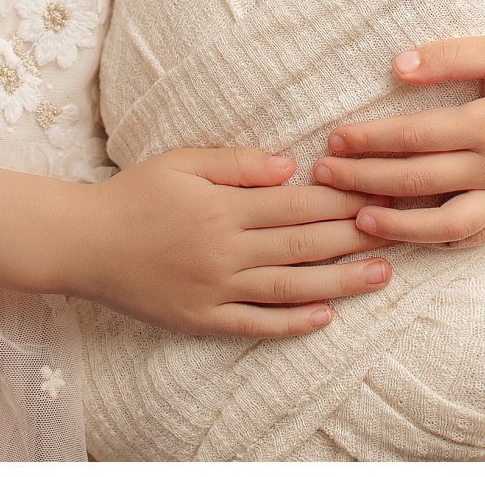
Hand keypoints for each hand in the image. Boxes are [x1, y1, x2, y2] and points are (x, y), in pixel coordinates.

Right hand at [62, 146, 389, 337]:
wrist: (82, 243)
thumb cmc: (134, 194)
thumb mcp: (182, 162)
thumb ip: (236, 163)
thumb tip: (289, 164)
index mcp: (223, 207)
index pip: (298, 202)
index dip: (343, 196)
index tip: (381, 190)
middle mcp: (225, 251)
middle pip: (303, 244)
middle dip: (355, 235)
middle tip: (402, 228)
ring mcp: (215, 289)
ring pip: (289, 288)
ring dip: (339, 283)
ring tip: (381, 275)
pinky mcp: (201, 319)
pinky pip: (254, 324)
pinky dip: (291, 324)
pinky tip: (324, 318)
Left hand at [310, 34, 484, 248]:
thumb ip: (451, 57)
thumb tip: (395, 67)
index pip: (414, 138)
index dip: (369, 140)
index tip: (333, 139)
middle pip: (418, 181)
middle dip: (365, 181)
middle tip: (324, 180)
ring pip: (447, 224)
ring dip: (399, 226)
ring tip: (359, 222)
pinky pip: (482, 237)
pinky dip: (445, 242)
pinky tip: (415, 239)